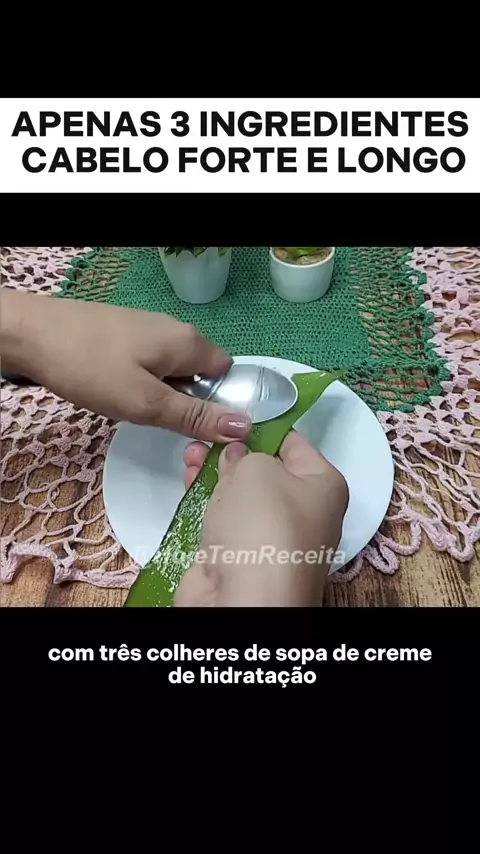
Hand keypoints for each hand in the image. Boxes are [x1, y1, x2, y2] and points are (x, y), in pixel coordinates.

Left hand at [0, 290, 250, 442]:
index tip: (198, 430)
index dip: (219, 404)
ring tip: (136, 412)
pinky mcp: (126, 334)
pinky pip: (151, 364)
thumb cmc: (92, 368)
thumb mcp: (146, 402)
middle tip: (162, 427)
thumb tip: (246, 426)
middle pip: (200, 374)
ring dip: (162, 395)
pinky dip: (142, 383)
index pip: (227, 375)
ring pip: (173, 371)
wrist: (32, 334)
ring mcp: (149, 329)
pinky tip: (119, 395)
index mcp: (189, 343)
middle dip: (188, 402)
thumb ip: (196, 416)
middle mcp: (176, 330)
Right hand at [175, 432, 348, 606]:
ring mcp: (272, 536)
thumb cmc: (263, 523)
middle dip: (235, 450)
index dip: (264, 425)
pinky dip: (208, 498)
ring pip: (242, 494)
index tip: (235, 412)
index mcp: (324, 486)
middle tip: (207, 433)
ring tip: (191, 452)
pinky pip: (225, 517)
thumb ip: (245, 453)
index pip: (296, 443)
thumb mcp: (257, 469)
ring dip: (216, 472)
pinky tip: (190, 479)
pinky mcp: (241, 555)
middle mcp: (304, 512)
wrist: (245, 599)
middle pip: (267, 470)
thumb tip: (237, 456)